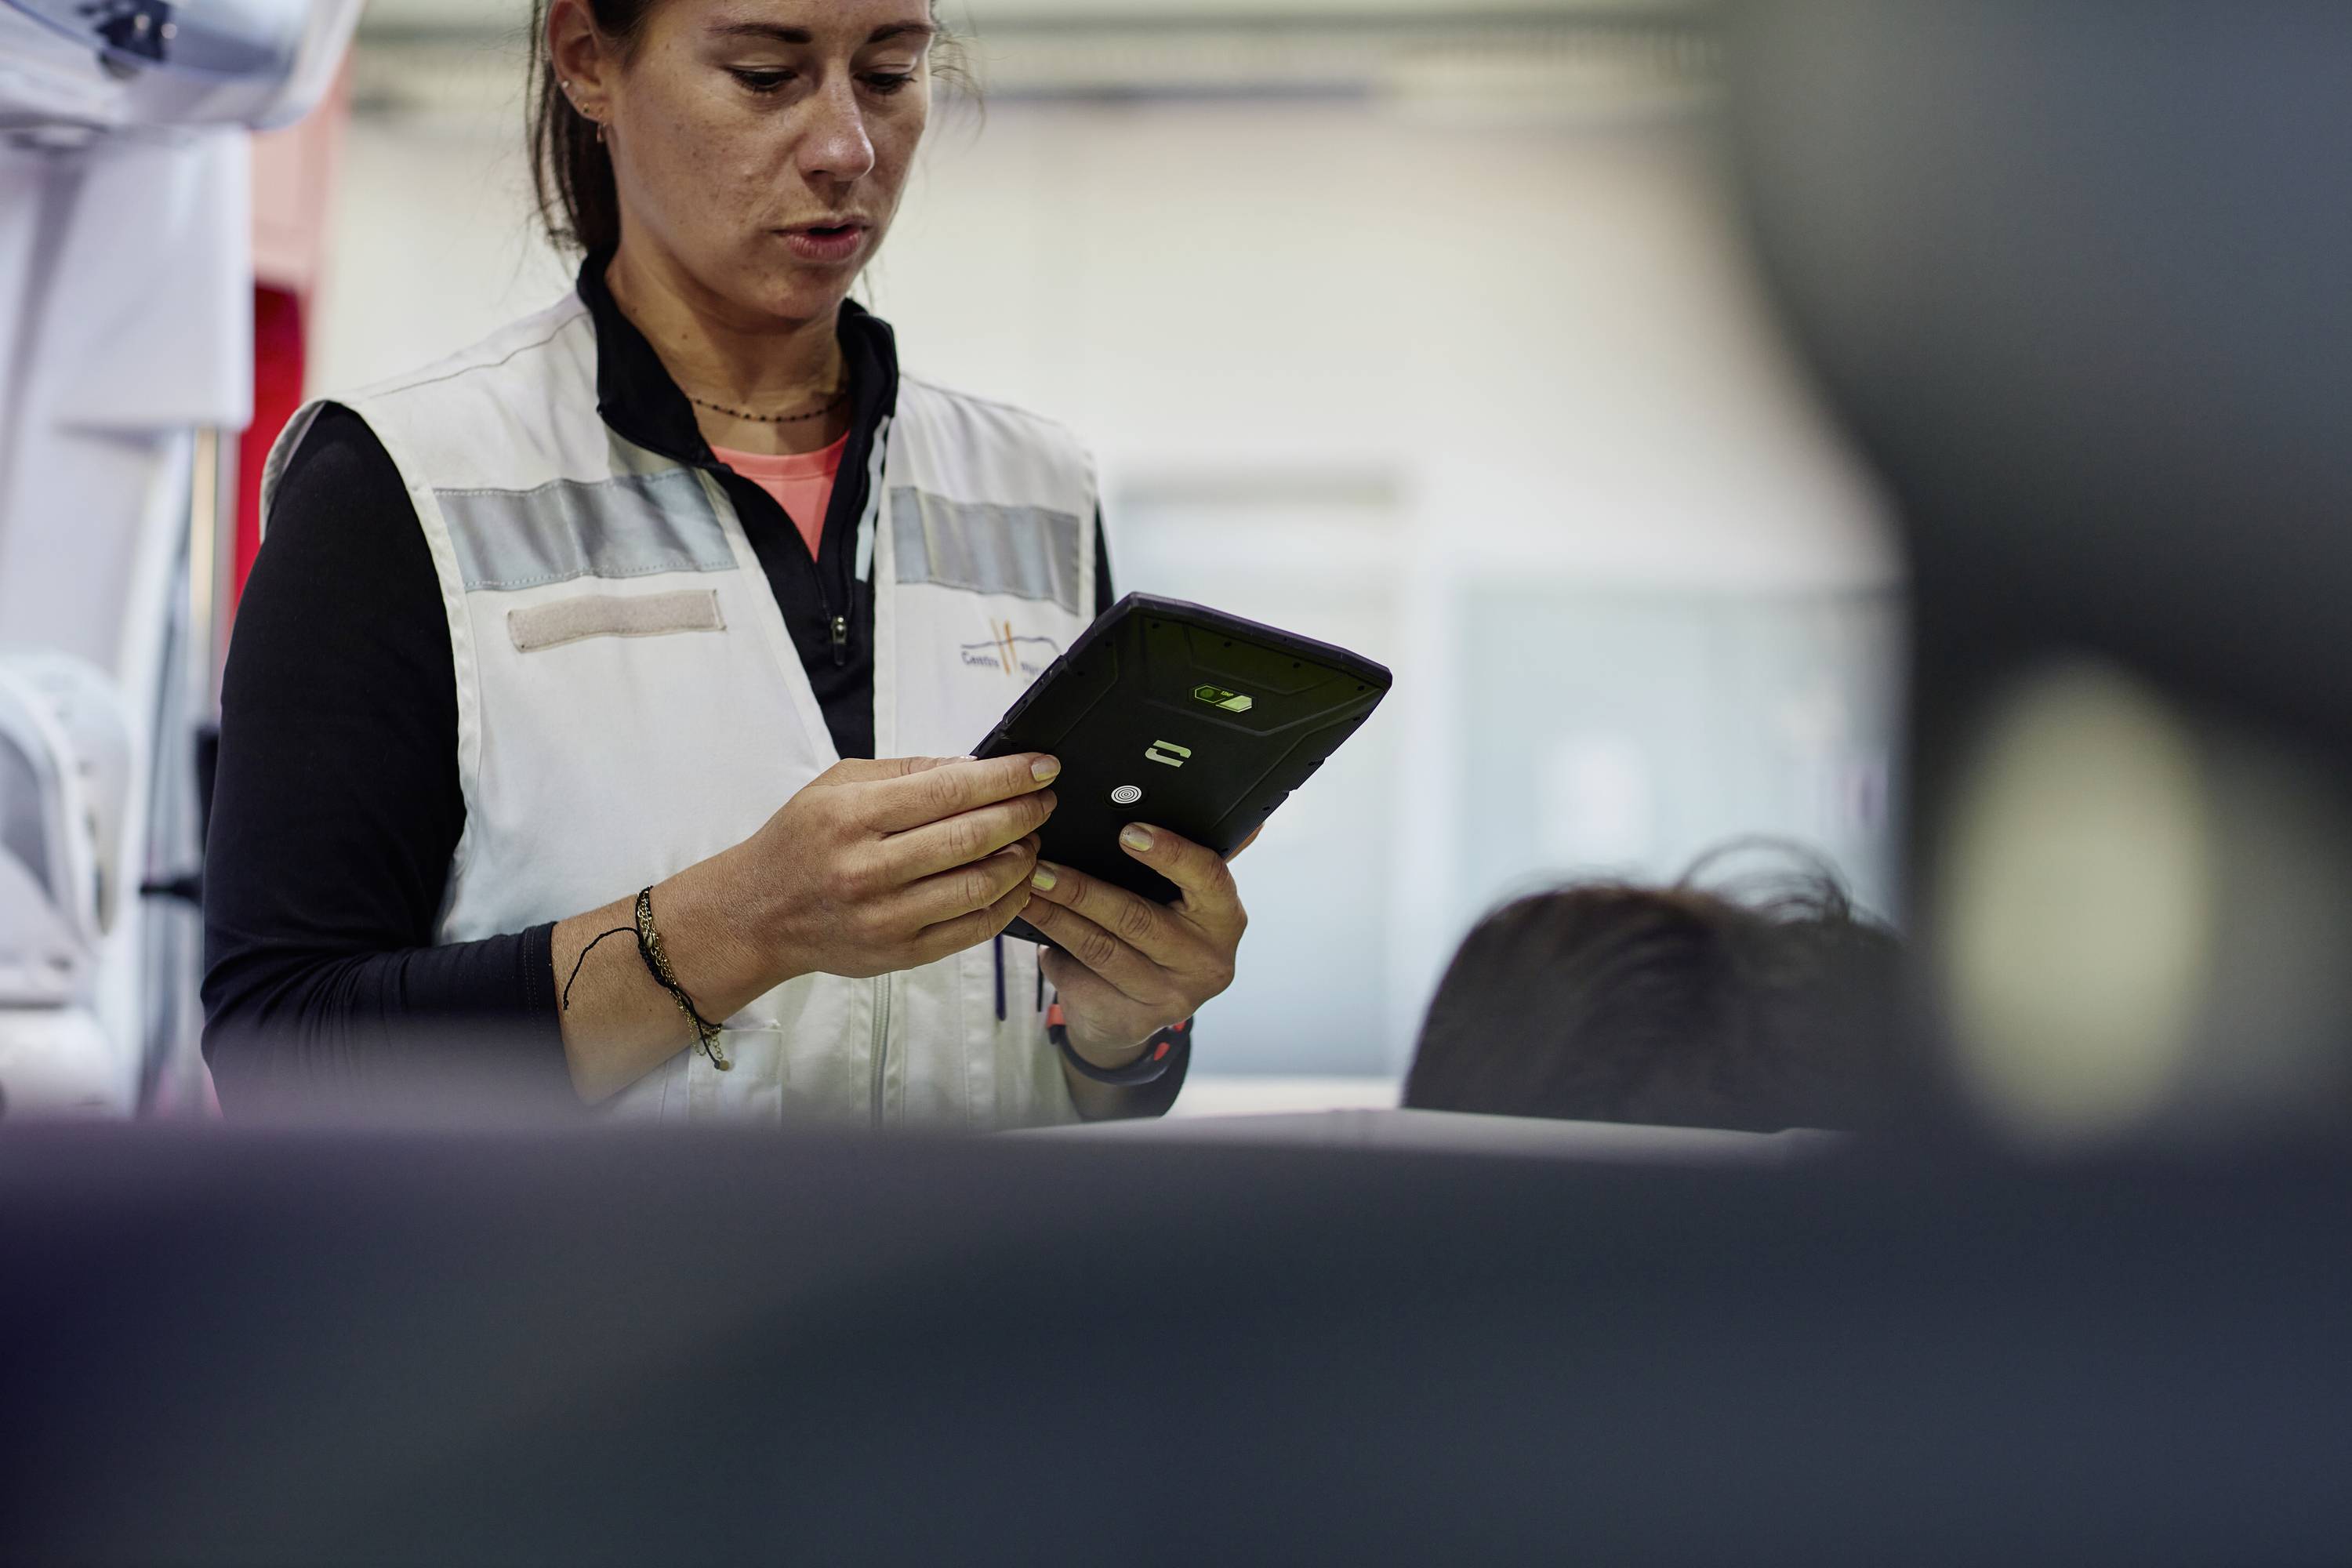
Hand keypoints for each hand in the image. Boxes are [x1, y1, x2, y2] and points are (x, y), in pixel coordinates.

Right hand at [733, 752, 1059, 982]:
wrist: (757, 913)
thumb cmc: (800, 842)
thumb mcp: (838, 785)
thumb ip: (909, 772)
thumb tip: (976, 767)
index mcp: (852, 816)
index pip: (949, 791)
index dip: (1006, 778)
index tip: (1041, 768)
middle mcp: (868, 869)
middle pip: (972, 838)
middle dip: (1023, 814)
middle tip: (1045, 800)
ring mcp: (886, 917)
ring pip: (980, 886)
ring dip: (1021, 860)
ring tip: (1031, 839)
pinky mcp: (901, 953)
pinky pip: (973, 928)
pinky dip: (1008, 902)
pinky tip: (1018, 881)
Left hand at [1022, 822, 1248, 1064]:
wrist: (1135, 1012)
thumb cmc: (1160, 934)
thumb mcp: (1184, 899)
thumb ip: (1191, 856)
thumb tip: (1211, 797)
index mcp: (1224, 918)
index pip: (1208, 877)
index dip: (1170, 853)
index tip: (1127, 831)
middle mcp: (1206, 961)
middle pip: (1137, 918)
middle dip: (1082, 889)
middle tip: (1040, 865)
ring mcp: (1170, 996)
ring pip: (1101, 948)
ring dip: (1056, 916)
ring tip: (1025, 889)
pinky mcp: (1131, 1019)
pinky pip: (1083, 976)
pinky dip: (1053, 948)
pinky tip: (1030, 926)